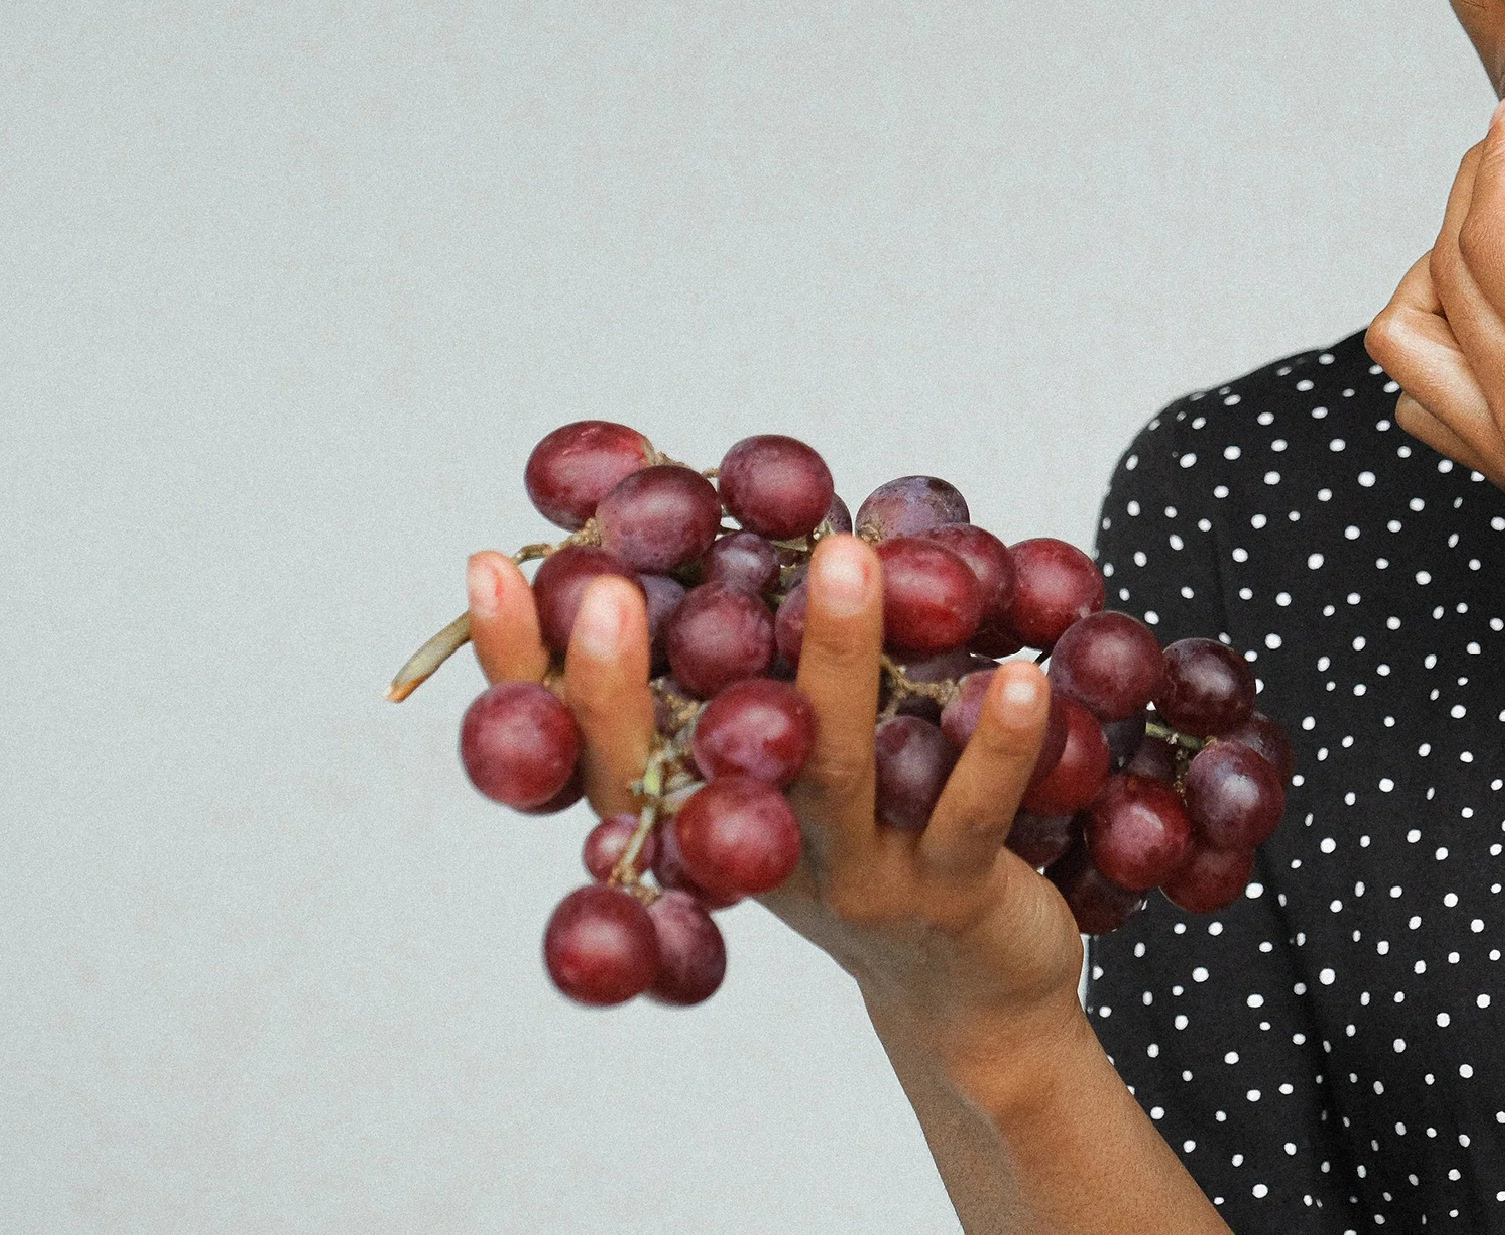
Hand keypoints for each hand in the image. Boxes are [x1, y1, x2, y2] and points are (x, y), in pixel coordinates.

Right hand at [466, 540, 1088, 1083]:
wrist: (972, 998)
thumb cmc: (876, 844)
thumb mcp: (799, 760)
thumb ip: (755, 665)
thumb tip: (732, 507)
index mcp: (706, 813)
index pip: (586, 746)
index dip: (525, 668)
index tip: (484, 568)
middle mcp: (759, 851)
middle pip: (677, 765)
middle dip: (628, 677)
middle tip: (609, 582)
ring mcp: (853, 877)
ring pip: (829, 766)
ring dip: (833, 657)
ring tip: (844, 556)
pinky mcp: (951, 894)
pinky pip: (969, 810)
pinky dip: (995, 740)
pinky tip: (1020, 674)